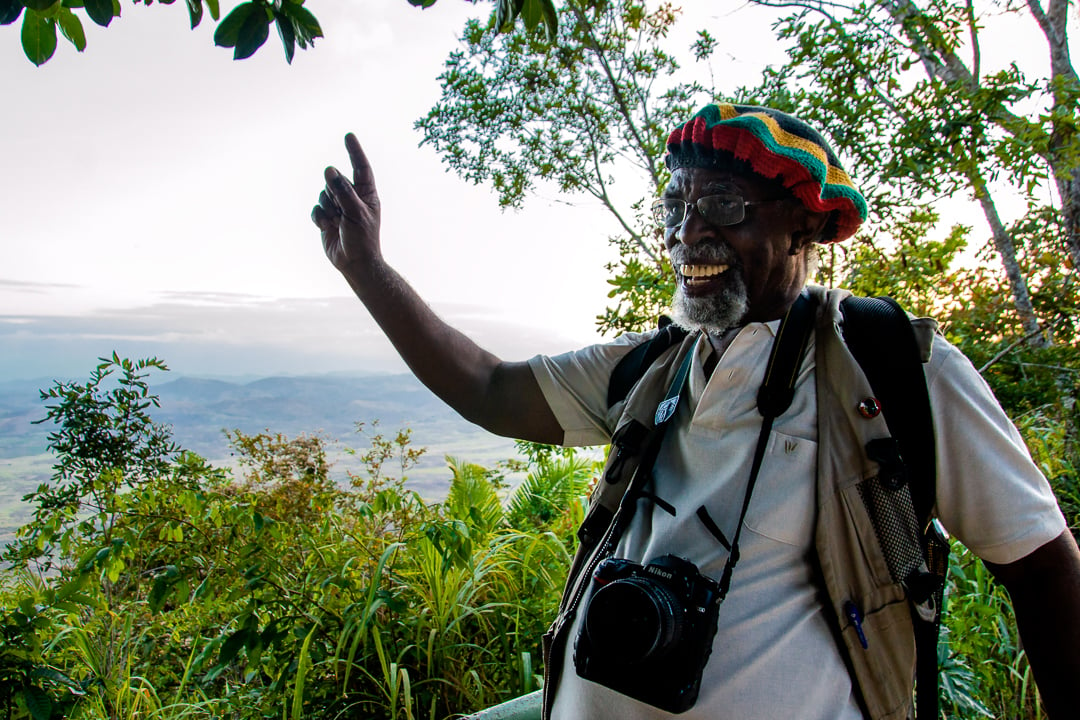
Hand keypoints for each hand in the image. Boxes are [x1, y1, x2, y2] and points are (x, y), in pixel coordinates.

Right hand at [311, 133, 380, 280]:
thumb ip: (343, 191)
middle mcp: (352, 198)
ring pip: (323, 194)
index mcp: (366, 194)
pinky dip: (319, 217)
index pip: (360, 168)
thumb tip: (330, 170)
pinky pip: (316, 208)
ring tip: (337, 223)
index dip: (354, 152)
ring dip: (327, 209)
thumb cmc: (362, 239)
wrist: (354, 263)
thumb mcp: (355, 213)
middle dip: (334, 194)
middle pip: (335, 181)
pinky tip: (327, 227)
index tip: (349, 136)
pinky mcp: (326, 217)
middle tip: (342, 212)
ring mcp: (338, 207)